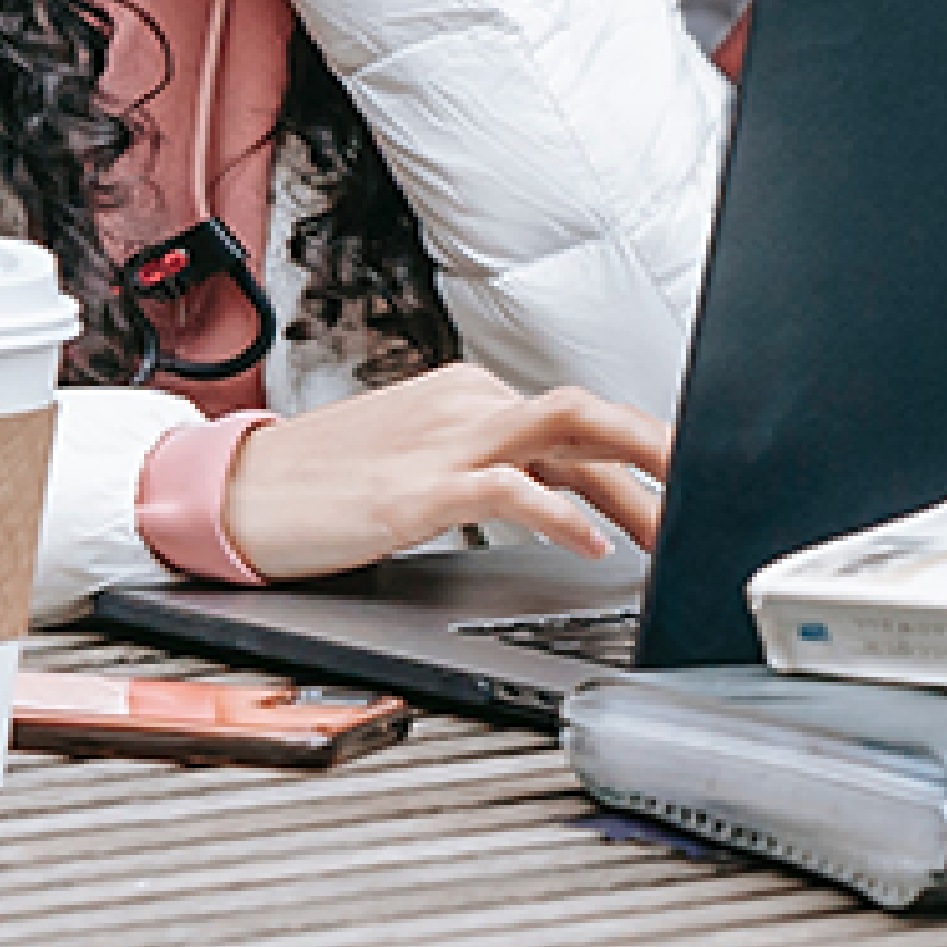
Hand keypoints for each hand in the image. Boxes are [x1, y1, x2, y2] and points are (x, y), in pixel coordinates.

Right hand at [217, 365, 669, 581]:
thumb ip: (492, 474)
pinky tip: (592, 547)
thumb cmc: (324, 487)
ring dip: (634, 469)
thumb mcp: (421, 469)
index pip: (576, 424)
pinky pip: (509, 490)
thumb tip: (569, 504)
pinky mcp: (417, 487)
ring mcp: (444, 440)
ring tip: (678, 513)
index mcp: (471, 399)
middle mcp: (468, 405)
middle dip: (658, 449)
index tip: (682, 490)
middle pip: (588, 415)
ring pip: (566, 429)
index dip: (638, 458)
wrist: (235, 492)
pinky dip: (561, 514)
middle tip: (711, 491)